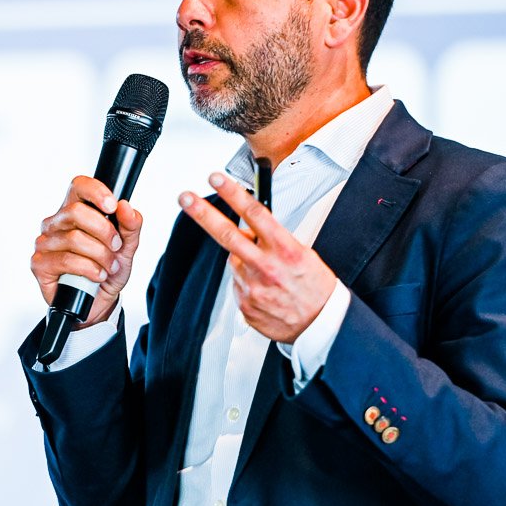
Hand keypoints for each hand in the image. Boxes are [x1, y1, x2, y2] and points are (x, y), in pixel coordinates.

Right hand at [31, 175, 143, 326]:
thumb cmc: (107, 270)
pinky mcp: (39, 263)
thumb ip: (130, 226)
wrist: (98, 303)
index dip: (95, 192)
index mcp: (74, 211)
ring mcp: (45, 243)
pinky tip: (96, 276)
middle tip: (115, 246)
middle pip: (76, 212)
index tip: (112, 206)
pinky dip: (89, 269)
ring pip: (74, 238)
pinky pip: (66, 260)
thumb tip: (126, 207)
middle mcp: (56, 223)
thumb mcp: (126, 248)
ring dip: (100, 255)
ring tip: (109, 267)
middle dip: (104, 231)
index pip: (79, 186)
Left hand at [179, 172, 336, 343]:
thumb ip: (275, 239)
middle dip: (203, 213)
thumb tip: (252, 226)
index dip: (233, 194)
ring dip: (243, 259)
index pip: (255, 214)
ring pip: (234, 260)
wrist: (321, 326)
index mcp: (285, 250)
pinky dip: (247, 282)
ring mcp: (253, 287)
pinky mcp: (245, 305)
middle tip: (185, 198)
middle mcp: (267, 267)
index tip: (217, 179)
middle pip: (227, 234)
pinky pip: (238, 284)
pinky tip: (266, 289)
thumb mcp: (304, 254)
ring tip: (267, 272)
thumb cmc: (315, 287)